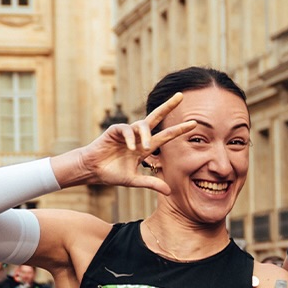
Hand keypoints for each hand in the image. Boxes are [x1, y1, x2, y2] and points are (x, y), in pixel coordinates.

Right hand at [74, 93, 196, 194]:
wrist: (93, 171)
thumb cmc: (112, 174)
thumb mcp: (134, 180)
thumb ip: (151, 183)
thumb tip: (170, 191)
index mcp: (144, 147)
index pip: (165, 135)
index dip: (178, 130)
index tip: (193, 124)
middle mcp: (138, 136)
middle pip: (156, 117)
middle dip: (168, 106)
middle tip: (181, 96)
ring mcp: (127, 132)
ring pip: (142, 125)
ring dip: (146, 135)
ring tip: (145, 148)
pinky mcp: (115, 130)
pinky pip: (126, 130)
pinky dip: (130, 138)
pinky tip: (130, 148)